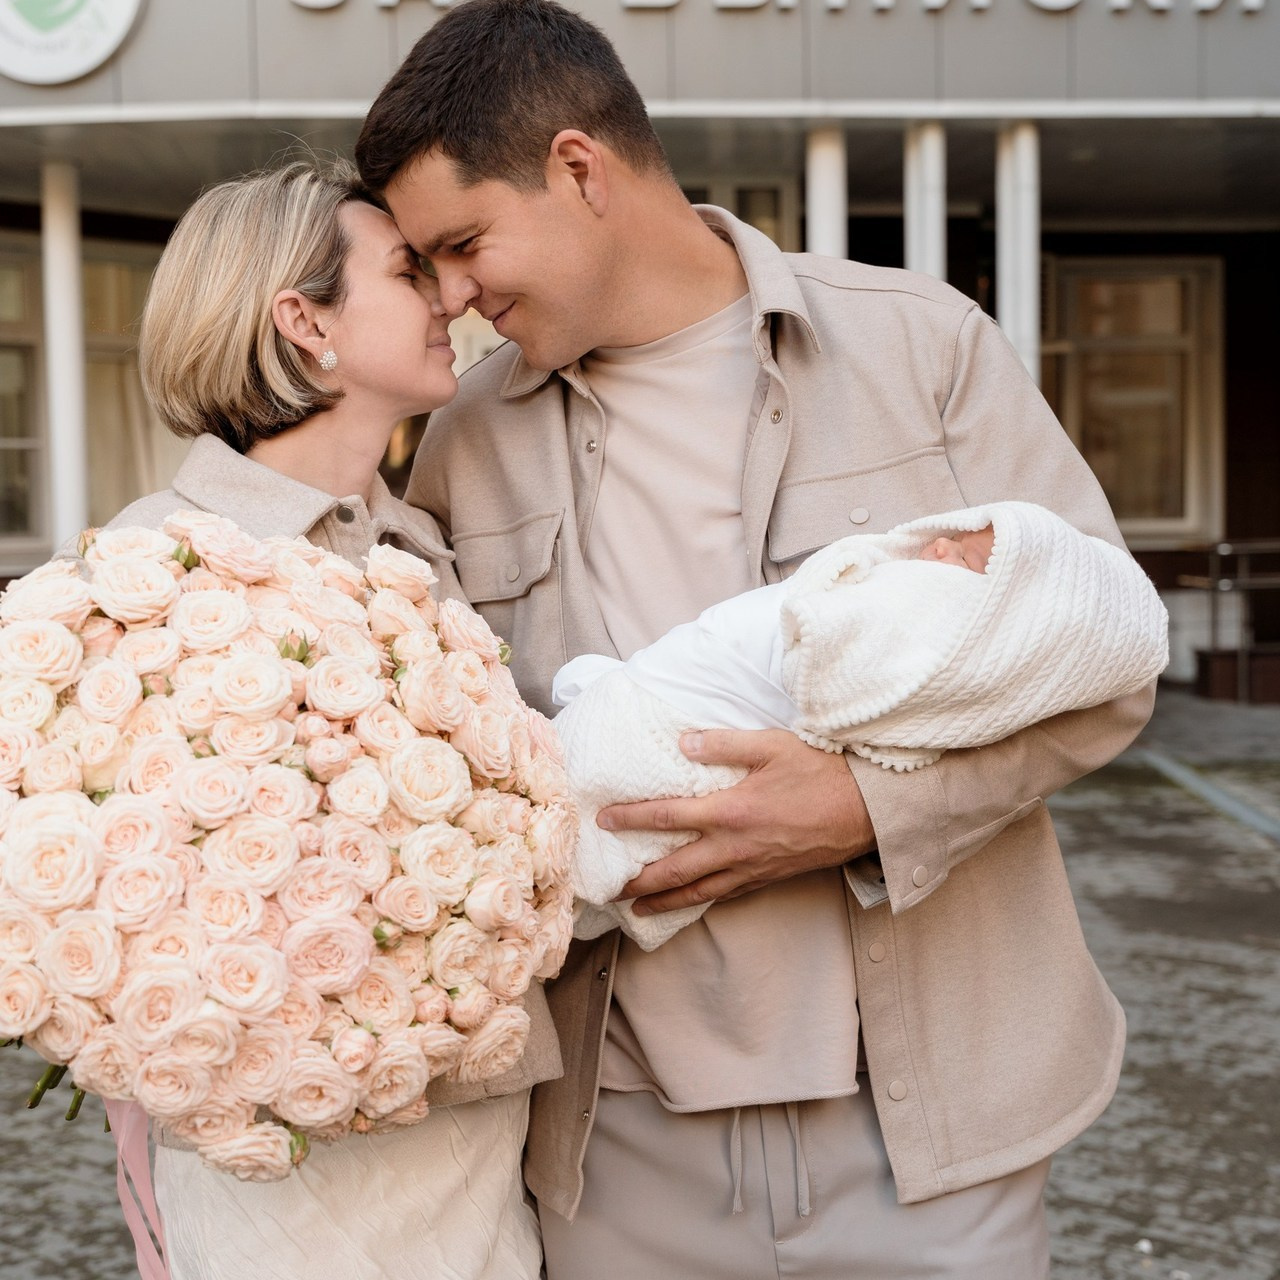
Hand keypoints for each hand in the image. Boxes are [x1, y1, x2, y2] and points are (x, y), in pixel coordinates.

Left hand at [598, 729, 875, 915]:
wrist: (868, 809)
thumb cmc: (821, 772)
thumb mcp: (771, 745)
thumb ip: (723, 743)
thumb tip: (683, 742)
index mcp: (730, 810)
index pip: (667, 816)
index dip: (631, 819)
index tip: (603, 821)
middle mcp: (735, 846)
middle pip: (674, 870)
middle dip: (639, 881)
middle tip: (609, 891)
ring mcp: (752, 867)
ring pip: (699, 891)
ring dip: (664, 902)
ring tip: (638, 910)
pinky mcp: (770, 877)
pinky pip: (727, 894)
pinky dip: (702, 901)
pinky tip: (691, 901)